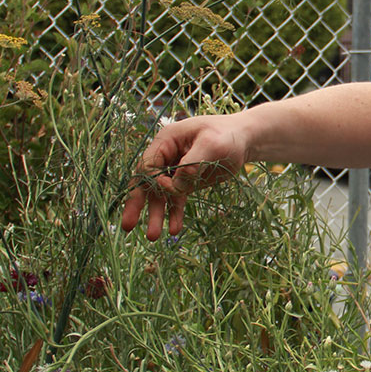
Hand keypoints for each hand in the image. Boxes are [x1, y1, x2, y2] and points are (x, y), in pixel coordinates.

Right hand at [120, 113, 249, 239]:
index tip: (171, 190)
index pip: (149, 164)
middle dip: (137, 204)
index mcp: (166, 141)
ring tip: (153, 236)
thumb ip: (191, 164)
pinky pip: (176, 200)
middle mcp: (165, 156)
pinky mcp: (186, 182)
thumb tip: (175, 186)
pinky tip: (175, 229)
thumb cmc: (227, 135)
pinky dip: (174, 214)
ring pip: (159, 195)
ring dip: (156, 215)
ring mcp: (174, 171)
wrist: (243, 139)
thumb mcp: (211, 144)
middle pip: (145, 181)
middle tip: (127, 226)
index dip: (154, 181)